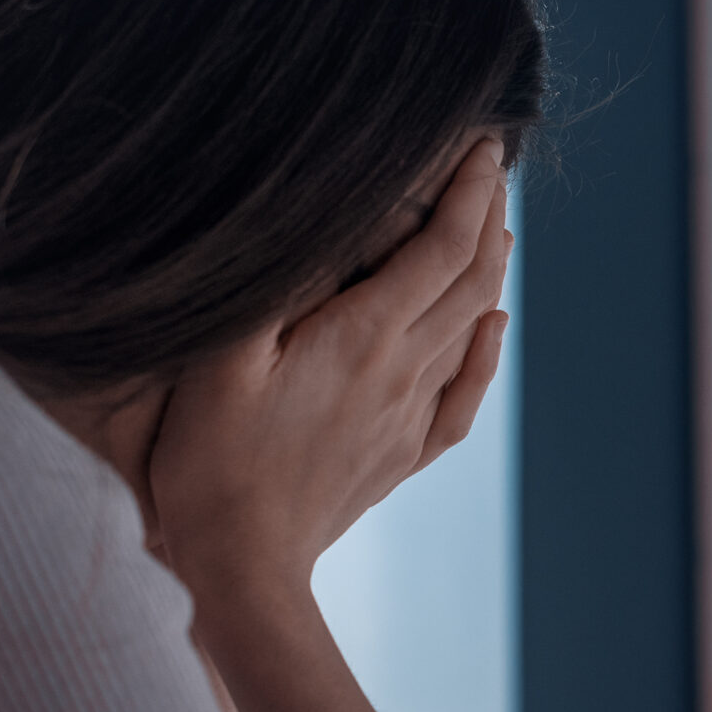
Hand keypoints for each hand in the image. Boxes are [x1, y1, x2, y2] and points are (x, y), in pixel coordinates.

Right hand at [147, 137, 511, 607]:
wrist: (243, 568)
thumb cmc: (213, 461)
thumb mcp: (223, 357)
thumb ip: (278, 283)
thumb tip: (322, 214)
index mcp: (364, 337)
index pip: (442, 246)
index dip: (468, 190)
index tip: (482, 143)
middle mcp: (403, 372)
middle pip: (471, 280)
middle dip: (488, 215)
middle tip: (493, 165)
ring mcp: (408, 417)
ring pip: (473, 328)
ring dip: (491, 270)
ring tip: (498, 224)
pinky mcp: (401, 456)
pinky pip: (463, 395)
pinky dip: (487, 350)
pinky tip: (493, 327)